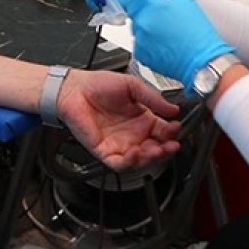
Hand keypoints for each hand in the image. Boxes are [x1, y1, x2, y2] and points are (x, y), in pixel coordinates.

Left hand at [55, 69, 181, 169]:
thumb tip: (174, 109)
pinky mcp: (105, 151)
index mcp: (142, 118)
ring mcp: (120, 144)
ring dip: (152, 158)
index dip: (172, 132)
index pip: (163, 131)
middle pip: (156, 149)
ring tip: (157, 149)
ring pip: (141, 160)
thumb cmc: (97, 85)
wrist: (73, 90)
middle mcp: (133, 133)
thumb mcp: (132, 86)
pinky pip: (121, 164)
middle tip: (171, 145)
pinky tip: (136, 153)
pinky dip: (130, 162)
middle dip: (166, 149)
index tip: (176, 128)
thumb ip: (153, 98)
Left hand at [104, 0, 233, 93]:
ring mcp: (140, 37)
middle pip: (132, 5)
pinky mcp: (139, 52)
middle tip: (160, 13)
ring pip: (135, 24)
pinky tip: (162, 43)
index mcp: (156, 5)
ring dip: (145, 24)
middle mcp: (144, 20)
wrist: (202, 62)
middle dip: (143, 6)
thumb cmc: (198, 34)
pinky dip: (146, 40)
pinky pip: (138, 40)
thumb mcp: (187, 3)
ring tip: (165, 32)